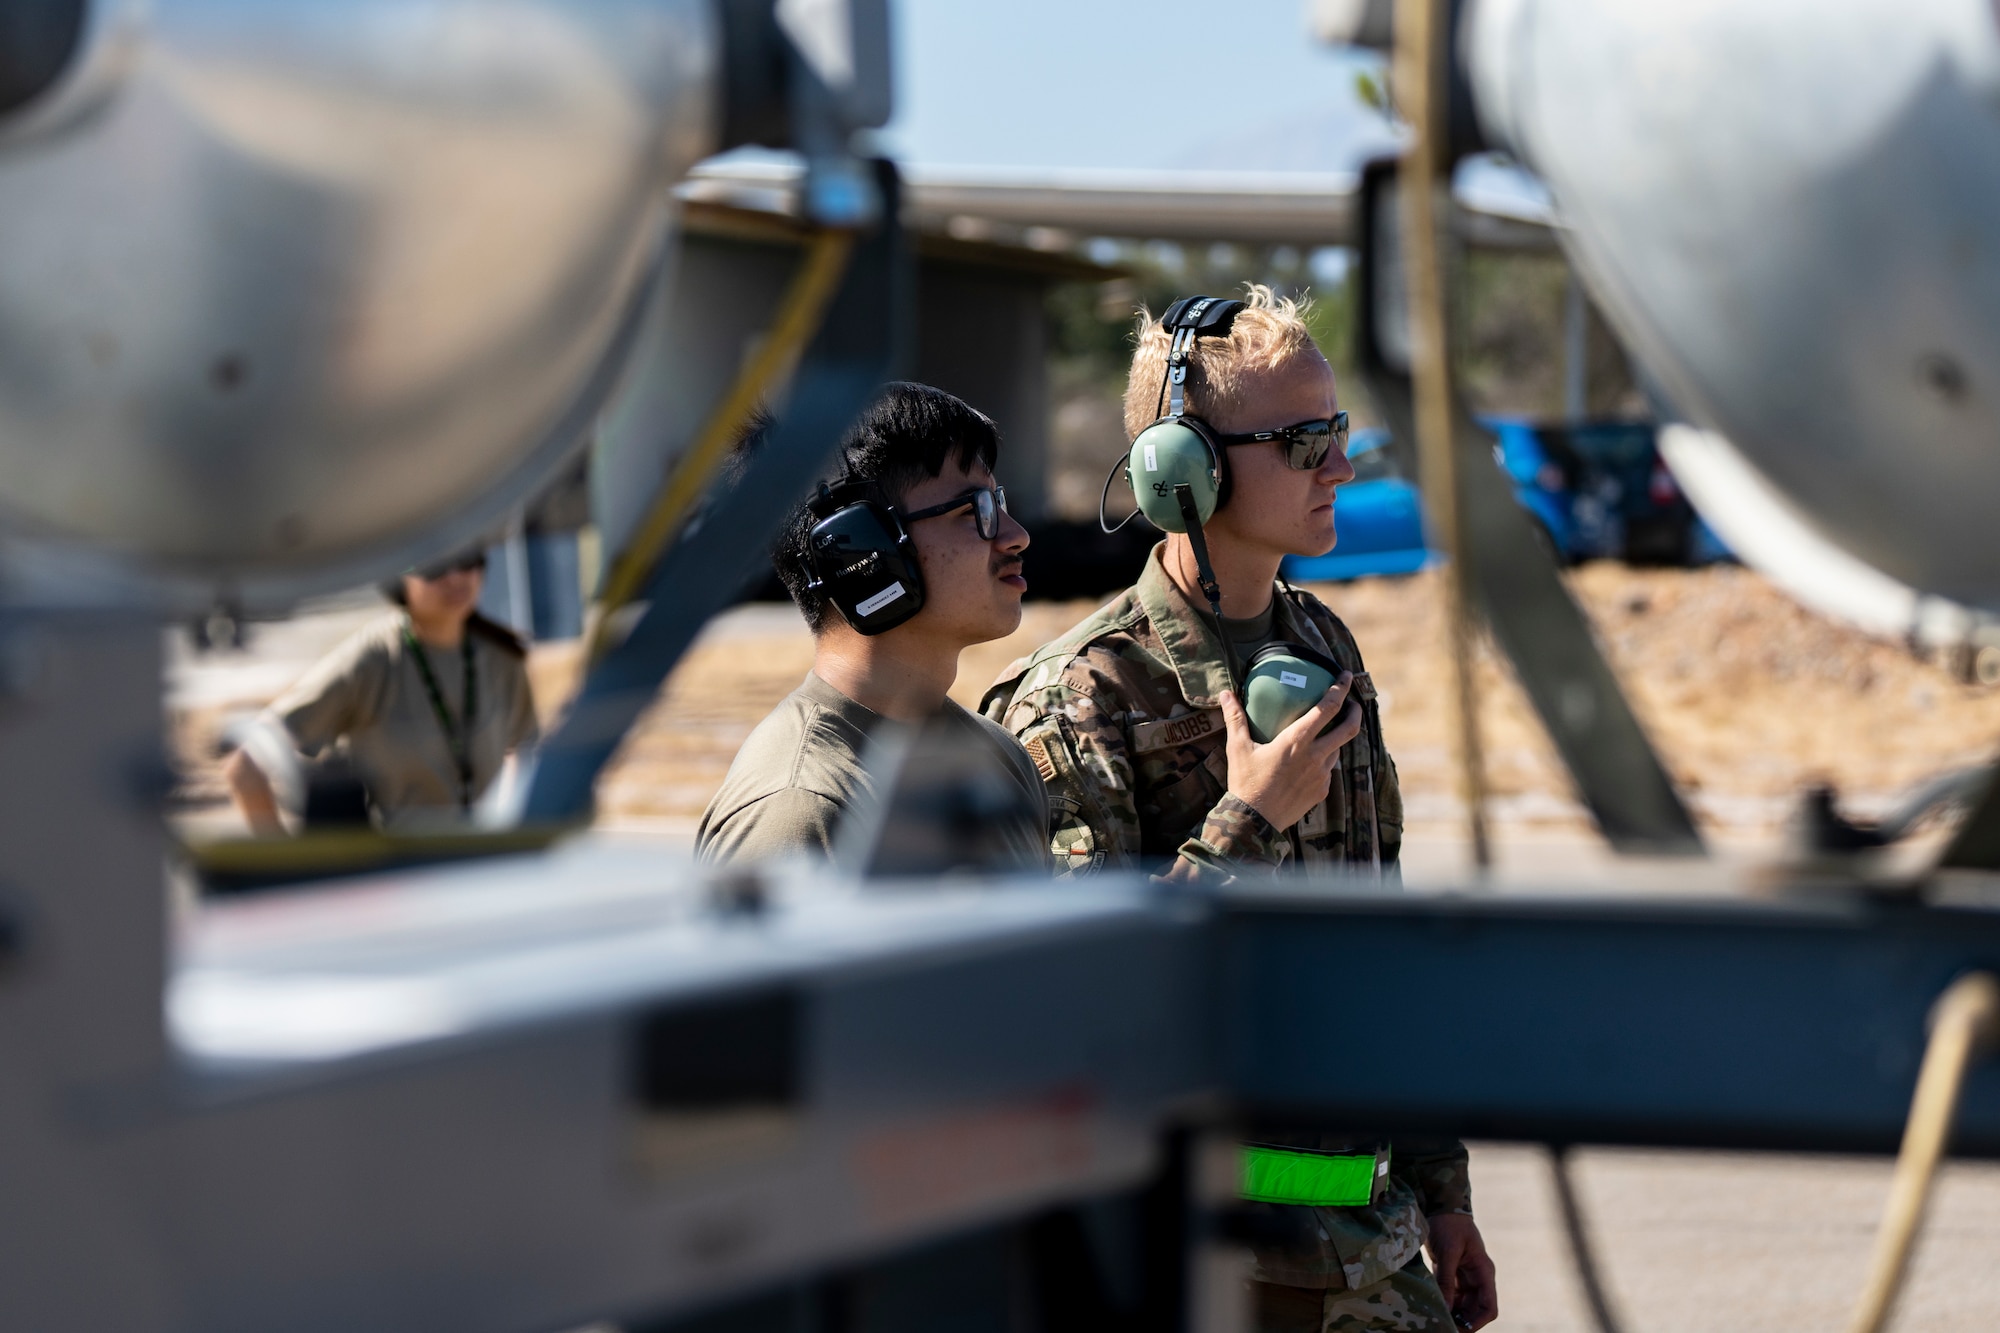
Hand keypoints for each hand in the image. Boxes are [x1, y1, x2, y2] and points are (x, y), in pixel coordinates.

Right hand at [1218, 673, 1360, 831]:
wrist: (1254, 822)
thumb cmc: (1245, 783)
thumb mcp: (1238, 748)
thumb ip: (1235, 719)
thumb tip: (1226, 694)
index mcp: (1296, 741)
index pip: (1327, 708)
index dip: (1340, 689)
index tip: (1346, 676)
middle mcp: (1315, 756)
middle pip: (1348, 728)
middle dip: (1354, 711)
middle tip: (1353, 703)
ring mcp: (1321, 775)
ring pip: (1337, 750)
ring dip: (1336, 739)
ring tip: (1327, 734)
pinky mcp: (1321, 791)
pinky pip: (1328, 771)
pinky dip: (1323, 761)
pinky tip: (1310, 763)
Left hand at [1426, 1212, 1496, 1330]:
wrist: (1439, 1205)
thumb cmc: (1448, 1224)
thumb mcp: (1447, 1251)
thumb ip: (1446, 1279)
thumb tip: (1445, 1307)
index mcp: (1483, 1272)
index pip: (1489, 1307)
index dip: (1477, 1322)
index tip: (1460, 1329)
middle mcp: (1477, 1277)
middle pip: (1475, 1309)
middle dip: (1462, 1321)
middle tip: (1443, 1326)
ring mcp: (1464, 1276)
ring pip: (1462, 1305)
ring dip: (1451, 1313)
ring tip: (1436, 1319)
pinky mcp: (1451, 1273)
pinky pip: (1450, 1295)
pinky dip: (1443, 1303)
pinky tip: (1431, 1307)